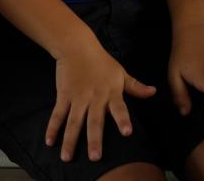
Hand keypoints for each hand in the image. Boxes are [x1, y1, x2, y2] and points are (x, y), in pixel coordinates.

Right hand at [46, 40, 155, 161]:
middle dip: (94, 139)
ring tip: (67, 157)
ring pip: (74, 121)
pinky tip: (49, 141)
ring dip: (70, 140)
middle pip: (94, 121)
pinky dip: (53, 127)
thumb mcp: (121, 72)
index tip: (126, 132)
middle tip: (95, 157)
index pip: (119, 108)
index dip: (122, 120)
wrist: (76, 45)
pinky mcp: (64, 95)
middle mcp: (94, 97)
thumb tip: (153, 92)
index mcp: (111, 93)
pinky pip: (58, 114)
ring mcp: (77, 97)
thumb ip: (135, 86)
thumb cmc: (101, 60)